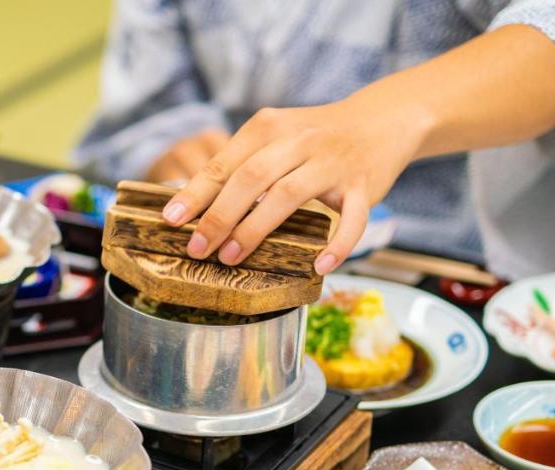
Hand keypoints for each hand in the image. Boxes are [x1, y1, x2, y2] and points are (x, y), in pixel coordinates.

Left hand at [160, 99, 424, 273]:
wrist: (383, 119)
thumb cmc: (314, 137)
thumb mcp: (274, 137)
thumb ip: (240, 164)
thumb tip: (193, 205)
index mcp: (269, 127)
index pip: (224, 163)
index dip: (195, 193)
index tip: (171, 221)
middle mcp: (300, 140)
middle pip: (251, 178)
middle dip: (219, 217)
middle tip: (198, 249)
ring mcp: (333, 162)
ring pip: (289, 195)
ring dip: (256, 229)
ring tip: (230, 258)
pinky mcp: (365, 185)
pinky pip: (352, 220)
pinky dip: (336, 245)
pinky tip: (317, 265)